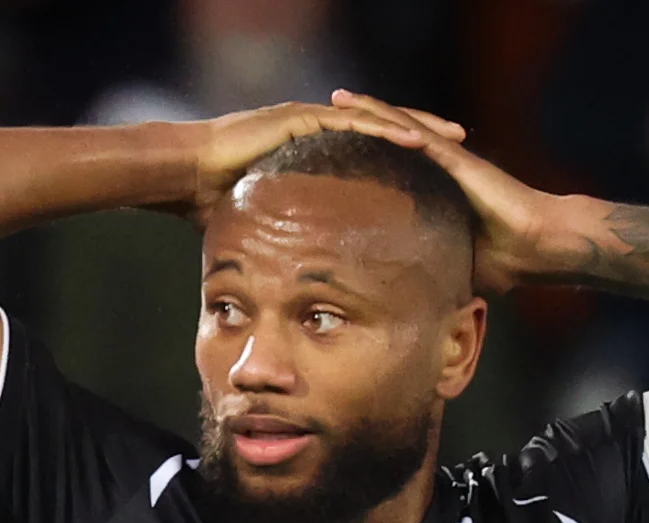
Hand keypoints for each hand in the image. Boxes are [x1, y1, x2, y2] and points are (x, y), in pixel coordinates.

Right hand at [184, 101, 466, 224]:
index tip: (441, 171)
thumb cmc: (215, 202)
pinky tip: (415, 140)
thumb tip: (304, 276)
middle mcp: (318, 129)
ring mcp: (310, 119)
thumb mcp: (269, 222)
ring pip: (375, 120)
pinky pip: (352, 124)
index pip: (371, 150)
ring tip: (452, 140)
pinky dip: (385, 130)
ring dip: (415, 129)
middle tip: (462, 147)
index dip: (406, 158)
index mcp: (316, 150)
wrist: (185, 175)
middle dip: (424, 137)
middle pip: (383, 129)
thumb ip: (291, 237)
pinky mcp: (300, 119)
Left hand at [330, 90, 556, 294]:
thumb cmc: (506, 262)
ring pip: (399, 125)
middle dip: (359, 125)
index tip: (336, 151)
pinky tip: (363, 107)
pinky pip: (413, 131)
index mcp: (438, 188)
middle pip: (392, 137)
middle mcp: (441, 166)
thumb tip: (400, 308)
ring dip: (366, 110)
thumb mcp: (451, 268)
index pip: (394, 167)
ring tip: (335, 98)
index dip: (365, 156)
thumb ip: (425, 275)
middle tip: (324, 113)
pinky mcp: (455, 157)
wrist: (539, 246)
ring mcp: (448, 157)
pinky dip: (387, 117)